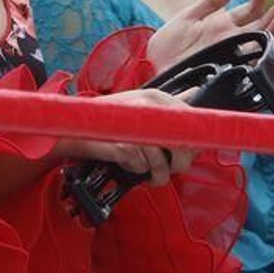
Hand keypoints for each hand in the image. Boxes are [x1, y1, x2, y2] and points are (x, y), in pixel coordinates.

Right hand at [53, 89, 197, 185]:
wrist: (74, 130)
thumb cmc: (109, 123)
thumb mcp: (140, 111)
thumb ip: (169, 118)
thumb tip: (199, 126)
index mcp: (157, 97)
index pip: (192, 122)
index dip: (193, 143)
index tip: (188, 152)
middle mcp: (149, 107)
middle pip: (182, 145)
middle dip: (178, 164)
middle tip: (168, 169)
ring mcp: (135, 126)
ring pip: (161, 162)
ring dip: (156, 174)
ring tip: (149, 173)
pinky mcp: (124, 145)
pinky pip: (142, 168)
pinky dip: (136, 171)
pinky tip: (127, 163)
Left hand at [146, 0, 273, 70]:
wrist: (152, 69)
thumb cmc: (168, 44)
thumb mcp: (187, 17)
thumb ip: (211, 1)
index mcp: (224, 24)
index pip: (250, 8)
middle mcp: (233, 40)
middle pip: (263, 25)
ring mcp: (232, 57)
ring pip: (261, 43)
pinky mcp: (228, 73)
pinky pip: (251, 66)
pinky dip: (263, 56)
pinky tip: (270, 45)